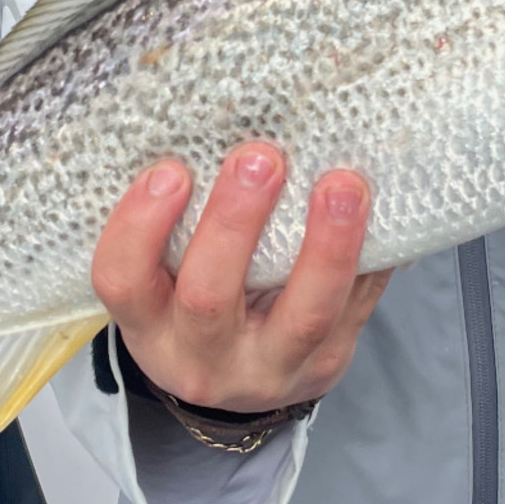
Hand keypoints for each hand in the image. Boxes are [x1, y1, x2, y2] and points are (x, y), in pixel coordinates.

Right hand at [92, 144, 390, 416]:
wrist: (240, 381)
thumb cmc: (194, 303)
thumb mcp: (164, 279)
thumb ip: (178, 222)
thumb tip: (224, 121)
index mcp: (149, 326)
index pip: (124, 280)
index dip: (139, 226)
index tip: (170, 170)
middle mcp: (203, 358)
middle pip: (209, 299)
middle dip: (235, 223)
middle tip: (260, 156)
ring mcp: (272, 369)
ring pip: (303, 314)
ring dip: (327, 245)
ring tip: (341, 185)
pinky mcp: (328, 363)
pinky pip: (356, 308)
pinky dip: (370, 255)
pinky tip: (380, 209)